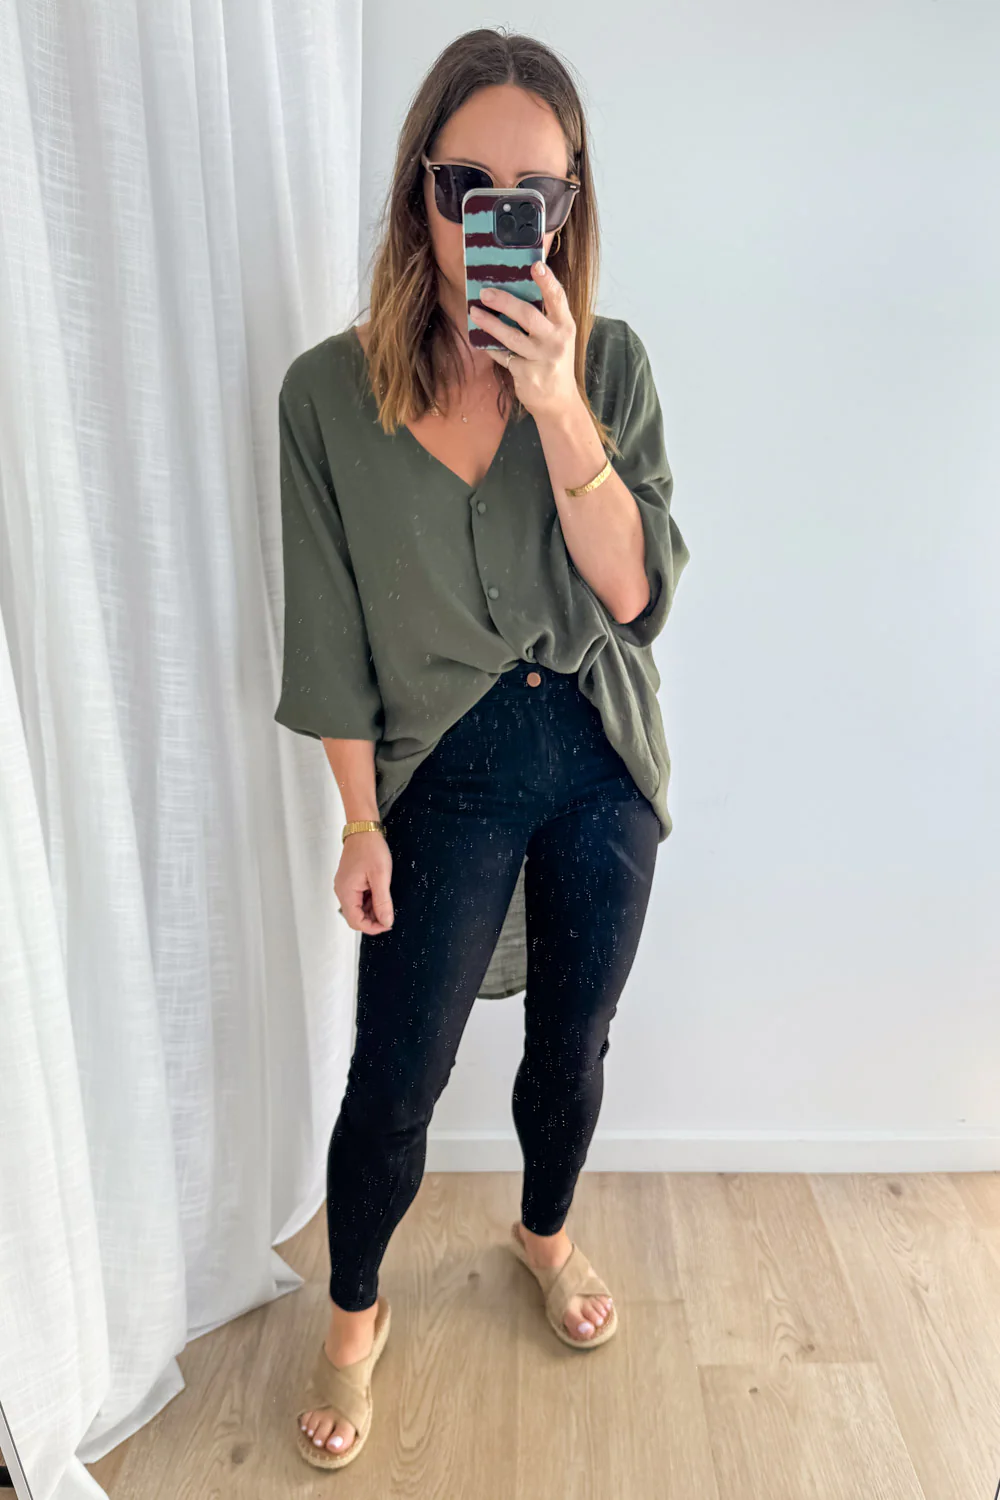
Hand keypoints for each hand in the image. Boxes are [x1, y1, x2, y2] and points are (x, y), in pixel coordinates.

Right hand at [335, 832, 393, 934]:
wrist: (364, 829)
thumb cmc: (371, 848)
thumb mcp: (381, 876)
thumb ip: (382, 901)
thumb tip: (386, 921)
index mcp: (346, 892)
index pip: (356, 922)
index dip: (372, 927)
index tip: (388, 923)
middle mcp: (342, 891)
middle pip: (356, 917)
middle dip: (373, 919)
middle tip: (390, 912)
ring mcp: (345, 886)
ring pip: (358, 908)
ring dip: (372, 909)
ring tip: (386, 899)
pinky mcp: (349, 881)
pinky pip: (358, 898)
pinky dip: (370, 900)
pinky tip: (380, 892)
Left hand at [469, 261, 579, 422]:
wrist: (558, 401)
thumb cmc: (554, 361)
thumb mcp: (558, 337)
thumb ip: (545, 317)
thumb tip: (514, 290)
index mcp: (565, 325)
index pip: (557, 298)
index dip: (547, 280)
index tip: (535, 265)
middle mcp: (555, 341)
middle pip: (528, 315)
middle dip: (504, 301)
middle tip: (485, 292)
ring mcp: (541, 359)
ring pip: (510, 337)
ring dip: (489, 323)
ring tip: (474, 312)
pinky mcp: (527, 375)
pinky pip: (503, 356)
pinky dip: (491, 347)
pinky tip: (480, 340)